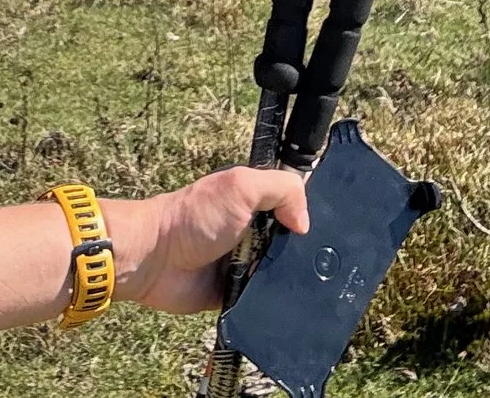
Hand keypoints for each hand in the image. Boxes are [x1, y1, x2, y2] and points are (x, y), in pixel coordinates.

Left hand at [108, 168, 309, 311]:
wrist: (156, 259)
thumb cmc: (193, 217)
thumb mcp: (241, 186)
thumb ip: (281, 189)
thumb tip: (304, 223)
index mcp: (255, 200)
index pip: (294, 203)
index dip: (311, 211)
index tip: (333, 226)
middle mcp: (253, 229)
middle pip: (293, 241)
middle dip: (303, 250)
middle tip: (323, 260)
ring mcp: (246, 261)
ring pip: (282, 271)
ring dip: (287, 277)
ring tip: (306, 284)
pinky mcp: (237, 291)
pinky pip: (264, 298)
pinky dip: (271, 300)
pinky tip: (285, 302)